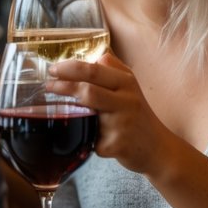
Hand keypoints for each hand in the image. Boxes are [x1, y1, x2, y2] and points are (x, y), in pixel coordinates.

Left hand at [47, 52, 177, 179]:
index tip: (53, 69)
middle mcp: (127, 100)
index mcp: (127, 83)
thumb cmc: (138, 116)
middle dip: (63, 86)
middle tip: (48, 85)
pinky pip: (91, 140)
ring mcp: (123, 123)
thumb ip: (114, 70)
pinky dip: (85, 139)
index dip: (70, 68)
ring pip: (88, 114)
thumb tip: (93, 58)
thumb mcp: (131, 87)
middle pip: (89, 89)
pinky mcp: (119, 145)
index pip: (95, 70)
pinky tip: (87, 139)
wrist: (159, 148)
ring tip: (58, 110)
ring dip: (69, 111)